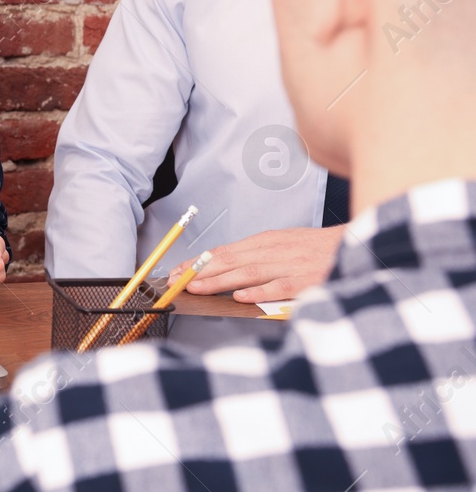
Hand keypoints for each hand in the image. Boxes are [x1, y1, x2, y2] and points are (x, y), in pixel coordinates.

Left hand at [168, 225, 343, 303]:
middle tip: (176, 281)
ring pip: (247, 273)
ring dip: (218, 281)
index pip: (225, 251)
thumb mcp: (286, 243)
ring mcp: (291, 265)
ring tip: (197, 288)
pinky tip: (239, 297)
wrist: (361, 245)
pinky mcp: (308, 281)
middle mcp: (275, 250)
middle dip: (200, 271)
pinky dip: (258, 292)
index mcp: (268, 240)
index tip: (178, 270)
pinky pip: (279, 287)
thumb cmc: (321, 248)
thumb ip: (258, 254)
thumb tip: (227, 266)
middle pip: (230, 260)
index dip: (199, 261)